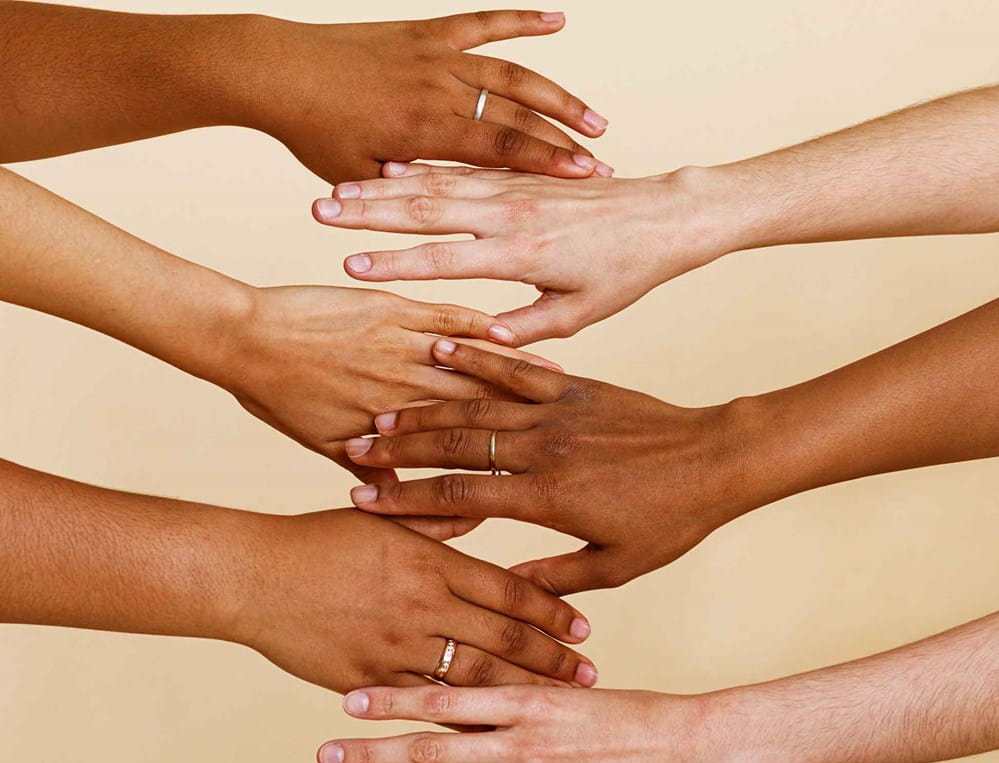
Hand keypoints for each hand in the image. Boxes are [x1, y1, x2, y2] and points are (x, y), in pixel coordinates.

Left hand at [221, 286, 559, 538]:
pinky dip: (480, 326)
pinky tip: (510, 330)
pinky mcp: (394, 310)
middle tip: (566, 431)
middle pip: (475, 412)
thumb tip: (402, 500)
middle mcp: (403, 393)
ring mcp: (400, 349)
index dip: (493, 468)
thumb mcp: (320, 444)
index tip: (527, 477)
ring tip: (558, 384)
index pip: (452, 458)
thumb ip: (368, 469)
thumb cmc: (274, 394)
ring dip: (515, 376)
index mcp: (388, 429)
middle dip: (523, 422)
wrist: (241, 338)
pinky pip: (447, 318)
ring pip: (470, 367)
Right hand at [234, 510, 597, 693]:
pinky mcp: (368, 677)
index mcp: (429, 561)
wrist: (253, 575)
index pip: (507, 589)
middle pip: (503, 637)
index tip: (584, 629)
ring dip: (521, 692)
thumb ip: (435, 520)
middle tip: (590, 676)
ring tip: (556, 704)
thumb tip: (478, 507)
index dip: (550, 611)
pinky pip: (425, 703)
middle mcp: (420, 604)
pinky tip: (493, 725)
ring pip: (474, 676)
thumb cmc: (319, 540)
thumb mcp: (382, 520)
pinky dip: (463, 715)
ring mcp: (395, 644)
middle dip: (552, 660)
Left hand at [252, 11, 610, 182]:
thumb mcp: (357, 177)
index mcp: (426, 130)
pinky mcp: (429, 33)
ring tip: (596, 119)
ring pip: (514, 73)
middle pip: (519, 114)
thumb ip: (405, 194)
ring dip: (558, 95)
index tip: (588, 178)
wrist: (277, 69)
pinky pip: (485, 23)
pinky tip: (557, 21)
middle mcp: (441, 88)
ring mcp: (438, 56)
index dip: (549, 164)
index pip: (503, 149)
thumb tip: (444, 216)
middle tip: (604, 164)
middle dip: (565, 141)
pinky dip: (522, 20)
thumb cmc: (313, 131)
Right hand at [313, 163, 733, 342]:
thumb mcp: (582, 311)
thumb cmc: (627, 270)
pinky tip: (389, 169)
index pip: (444, 260)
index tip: (348, 269)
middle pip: (426, 208)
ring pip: (436, 183)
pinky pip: (462, 168)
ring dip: (383, 187)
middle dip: (368, 212)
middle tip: (318, 212)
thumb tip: (480, 343)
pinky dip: (422, 169)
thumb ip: (528, 327)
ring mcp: (513, 189)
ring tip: (337, 188)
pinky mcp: (519, 176)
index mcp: (522, 254)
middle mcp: (511, 214)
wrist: (665, 215)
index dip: (394, 266)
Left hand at [315, 685, 731, 762]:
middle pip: (434, 749)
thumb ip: (522, 692)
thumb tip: (475, 691)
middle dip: (375, 754)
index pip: (445, 697)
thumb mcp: (571, 689)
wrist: (689, 748)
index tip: (349, 699)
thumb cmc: (632, 712)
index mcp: (527, 698)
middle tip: (325, 754)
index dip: (394, 699)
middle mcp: (522, 742)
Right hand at [343, 341, 755, 593]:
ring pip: (478, 406)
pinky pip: (518, 368)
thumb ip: (556, 577)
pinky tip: (442, 345)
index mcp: (550, 497)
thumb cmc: (671, 518)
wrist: (718, 460)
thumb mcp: (617, 565)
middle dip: (400, 447)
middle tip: (355, 445)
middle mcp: (545, 449)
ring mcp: (559, 411)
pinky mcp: (575, 386)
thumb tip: (509, 591)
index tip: (365, 500)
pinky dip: (479, 357)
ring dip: (426, 407)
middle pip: (455, 445)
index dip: (407, 499)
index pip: (461, 496)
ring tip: (382, 410)